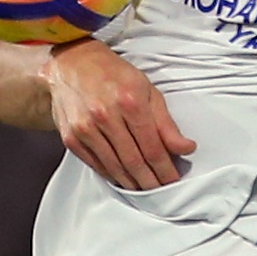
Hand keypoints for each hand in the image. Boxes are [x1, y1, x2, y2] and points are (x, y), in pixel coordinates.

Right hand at [46, 39, 196, 190]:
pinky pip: (95, 165)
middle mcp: (106, 116)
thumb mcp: (147, 89)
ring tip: (145, 190)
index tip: (173, 180)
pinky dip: (111, 175)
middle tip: (161, 191)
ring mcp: (85, 128)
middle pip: (134, 161)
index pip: (153, 147)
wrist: (72, 63)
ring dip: (132, 183)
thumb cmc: (114, 75)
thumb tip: (185, 148)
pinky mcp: (71, 137)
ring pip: (114, 167)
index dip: (165, 168)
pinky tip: (122, 179)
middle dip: (151, 181)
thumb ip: (166, 122)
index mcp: (130, 101)